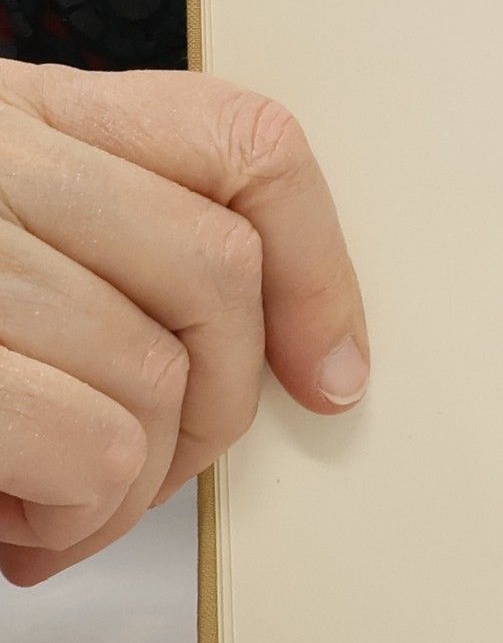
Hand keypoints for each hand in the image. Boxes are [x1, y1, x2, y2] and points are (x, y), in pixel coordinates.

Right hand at [0, 63, 366, 585]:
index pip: (243, 139)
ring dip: (130, 488)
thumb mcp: (9, 248)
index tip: (331, 373)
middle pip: (216, 276)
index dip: (318, 266)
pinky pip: (84, 445)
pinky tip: (16, 532)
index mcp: (20, 110)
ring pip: (154, 376)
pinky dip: (77, 517)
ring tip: (57, 511)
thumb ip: (118, 256)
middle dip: (217, 411)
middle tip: (149, 470)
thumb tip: (309, 359)